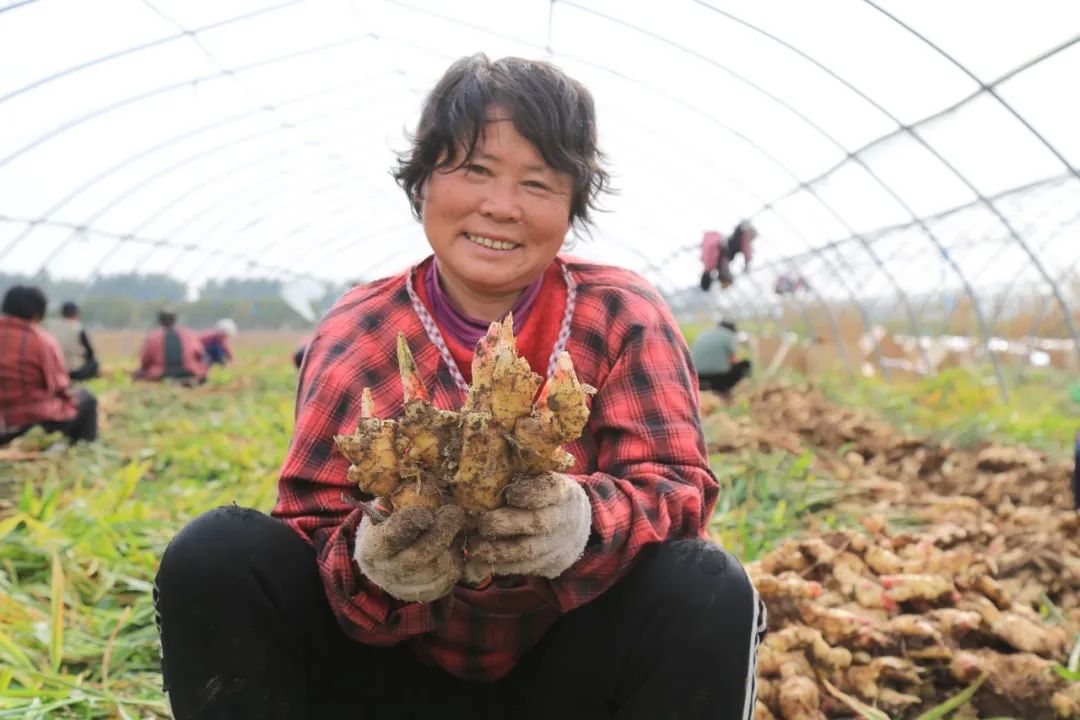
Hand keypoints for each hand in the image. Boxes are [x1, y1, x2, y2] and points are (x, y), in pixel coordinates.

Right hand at [355, 504, 465, 602]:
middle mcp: (386, 573)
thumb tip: (424, 481)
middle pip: (420, 555)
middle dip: (442, 530)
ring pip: (440, 568)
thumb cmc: (385, 525)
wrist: (382, 562)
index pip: (391, 537)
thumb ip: (399, 496)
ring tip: (454, 527)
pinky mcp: (427, 594)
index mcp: (371, 548)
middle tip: (455, 511)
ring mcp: (407, 588)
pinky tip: (453, 544)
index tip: (427, 511)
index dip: (412, 522)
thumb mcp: (383, 507)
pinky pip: (451, 578)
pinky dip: (458, 559)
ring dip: (453, 544)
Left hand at [463, 473, 590, 582]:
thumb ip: (519, 473)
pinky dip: (499, 566)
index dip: (531, 493)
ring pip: (528, 551)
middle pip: (537, 523)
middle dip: (507, 524)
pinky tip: (478, 563)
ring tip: (473, 547)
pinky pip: (524, 568)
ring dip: (497, 551)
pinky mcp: (551, 565)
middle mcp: (565, 519)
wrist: (576, 525)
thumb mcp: (543, 478)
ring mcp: (559, 545)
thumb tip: (486, 465)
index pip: (551, 490)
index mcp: (564, 492)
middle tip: (482, 524)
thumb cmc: (547, 495)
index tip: (510, 494)